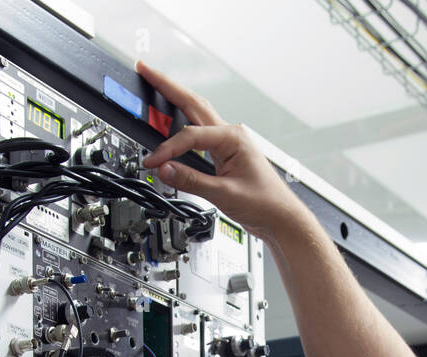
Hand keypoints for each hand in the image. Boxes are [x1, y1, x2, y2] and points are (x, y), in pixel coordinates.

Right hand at [136, 61, 310, 243]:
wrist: (281, 218)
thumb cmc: (264, 203)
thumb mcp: (224, 194)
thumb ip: (191, 181)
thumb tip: (164, 169)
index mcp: (233, 138)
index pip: (190, 136)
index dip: (167, 149)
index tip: (152, 162)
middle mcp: (231, 134)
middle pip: (193, 103)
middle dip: (167, 86)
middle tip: (145, 70)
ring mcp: (228, 142)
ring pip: (197, 112)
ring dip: (175, 97)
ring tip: (156, 83)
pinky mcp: (225, 153)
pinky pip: (199, 133)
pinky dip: (182, 122)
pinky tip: (174, 117)